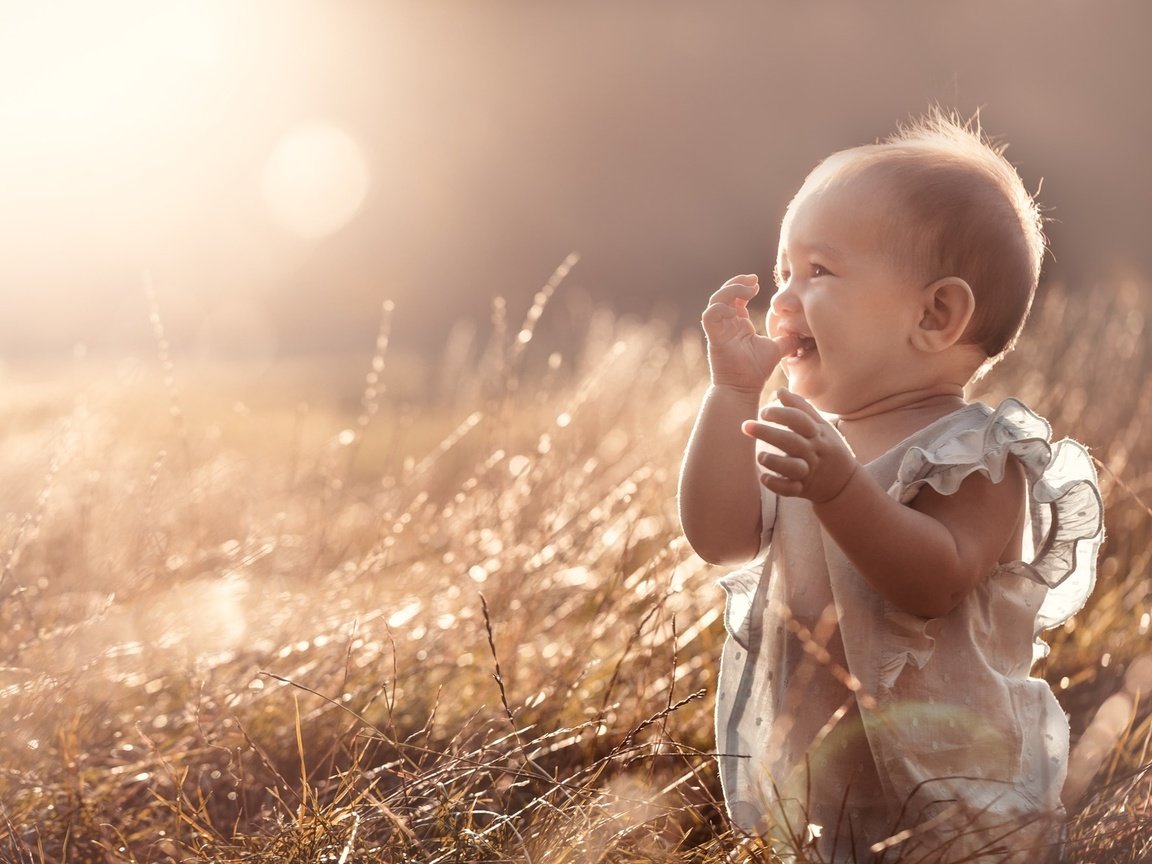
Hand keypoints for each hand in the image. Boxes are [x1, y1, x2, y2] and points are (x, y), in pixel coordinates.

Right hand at [702, 275, 800, 391]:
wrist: (743, 389)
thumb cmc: (755, 372)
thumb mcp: (777, 349)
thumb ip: (787, 340)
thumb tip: (803, 333)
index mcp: (737, 324)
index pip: (734, 298)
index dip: (743, 286)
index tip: (757, 282)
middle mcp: (726, 324)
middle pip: (723, 294)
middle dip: (736, 282)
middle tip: (753, 279)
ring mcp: (718, 330)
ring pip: (715, 300)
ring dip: (730, 290)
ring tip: (749, 289)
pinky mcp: (714, 338)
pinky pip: (710, 316)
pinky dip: (720, 307)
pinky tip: (737, 307)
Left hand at [742, 389, 858, 502]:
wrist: (845, 482)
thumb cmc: (828, 447)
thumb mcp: (821, 426)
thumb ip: (801, 408)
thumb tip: (780, 390)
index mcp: (817, 434)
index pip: (800, 421)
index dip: (782, 414)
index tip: (763, 412)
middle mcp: (813, 452)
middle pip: (792, 441)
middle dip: (768, 433)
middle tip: (746, 426)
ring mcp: (809, 472)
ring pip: (792, 467)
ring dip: (774, 461)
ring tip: (759, 455)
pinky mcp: (803, 489)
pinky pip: (790, 490)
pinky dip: (776, 485)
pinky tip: (763, 478)